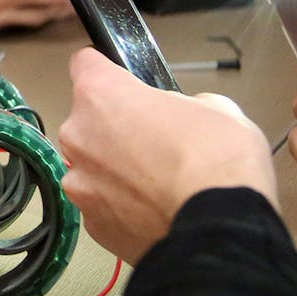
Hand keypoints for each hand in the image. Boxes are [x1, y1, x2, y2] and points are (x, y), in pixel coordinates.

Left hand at [59, 48, 276, 263]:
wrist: (218, 231)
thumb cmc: (216, 164)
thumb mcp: (215, 108)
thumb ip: (182, 104)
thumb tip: (180, 115)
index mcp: (102, 95)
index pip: (85, 64)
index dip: (105, 70)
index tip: (119, 81)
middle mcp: (78, 136)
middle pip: (87, 121)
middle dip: (115, 128)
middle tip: (155, 142)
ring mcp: (80, 183)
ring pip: (92, 166)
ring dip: (116, 170)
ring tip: (158, 183)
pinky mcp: (92, 224)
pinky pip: (103, 205)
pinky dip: (123, 206)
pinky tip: (155, 209)